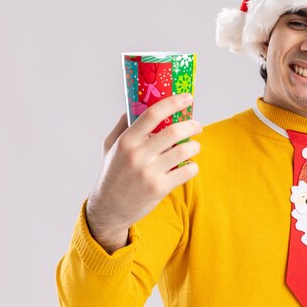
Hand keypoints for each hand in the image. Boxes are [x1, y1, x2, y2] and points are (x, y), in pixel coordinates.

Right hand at [86, 93, 201, 253]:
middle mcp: (137, 155)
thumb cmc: (113, 174)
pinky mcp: (159, 188)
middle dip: (191, 125)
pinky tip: (190, 165)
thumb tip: (137, 105)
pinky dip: (193, 166)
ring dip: (194, 146)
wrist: (110, 208)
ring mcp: (149, 173)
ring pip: (184, 151)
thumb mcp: (111, 146)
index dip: (173, 103)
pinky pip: (187, 171)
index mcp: (126, 141)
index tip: (187, 98)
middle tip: (197, 125)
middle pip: (173, 132)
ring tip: (194, 146)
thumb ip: (124, 125)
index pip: (152, 114)